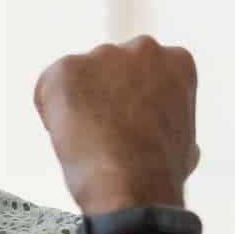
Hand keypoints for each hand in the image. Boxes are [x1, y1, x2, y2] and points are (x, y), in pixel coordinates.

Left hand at [34, 35, 200, 215]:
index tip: (128, 129)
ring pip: (78, 79)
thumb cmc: (159, 173)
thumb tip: (171, 140)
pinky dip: (51, 114)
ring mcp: (104, 55)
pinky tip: (68, 137)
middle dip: (102, 98)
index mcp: (176, 62)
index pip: (141, 74)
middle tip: (103, 134)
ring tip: (88, 141)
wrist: (132, 185)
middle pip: (108, 71)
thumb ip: (170, 124)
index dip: (130, 106)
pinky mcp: (67, 68)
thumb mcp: (186, 144)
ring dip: (76, 106)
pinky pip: (48, 89)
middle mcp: (143, 48)